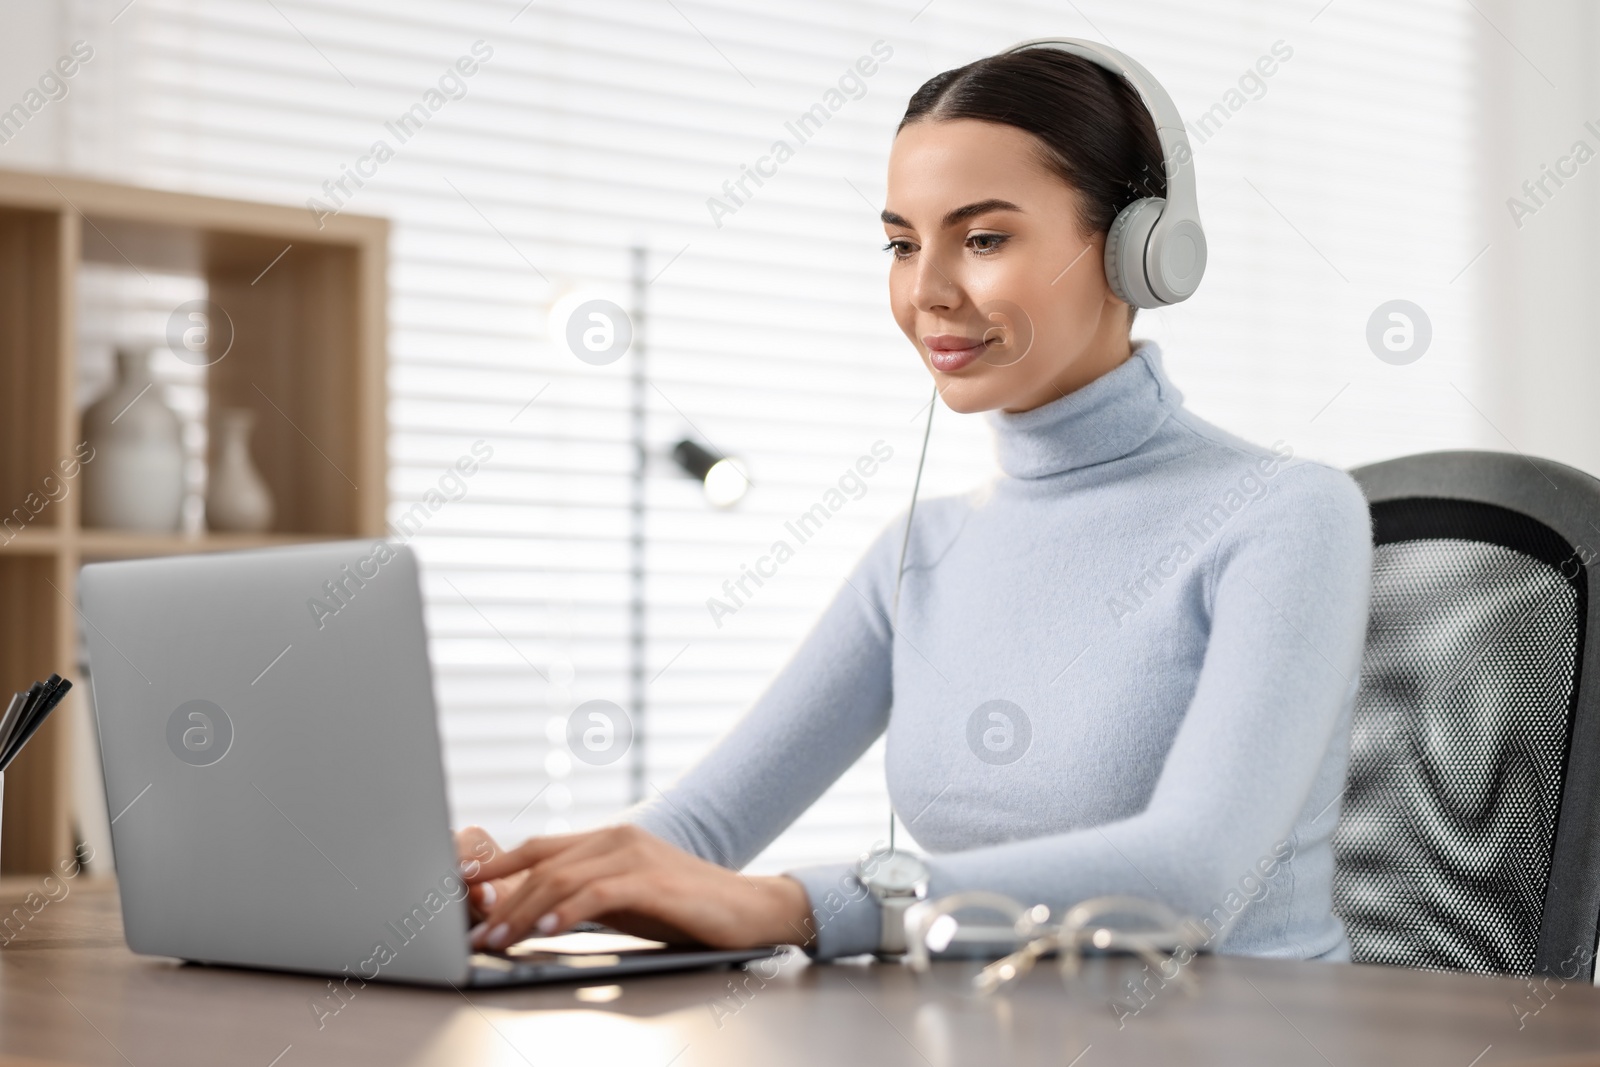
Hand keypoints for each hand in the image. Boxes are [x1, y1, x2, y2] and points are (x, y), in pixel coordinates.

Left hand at [460, 824, 814, 951]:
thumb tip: (532, 914)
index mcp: (608, 839)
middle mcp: (618, 839)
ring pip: (560, 877)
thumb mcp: (625, 900)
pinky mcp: (653, 880)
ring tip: (497, 939)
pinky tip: (544, 929)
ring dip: (521, 911)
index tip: (461, 893)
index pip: (539, 849)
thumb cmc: (686, 909)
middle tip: (475, 933)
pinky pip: (597, 893)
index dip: (496, 868)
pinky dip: (564, 911)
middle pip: (541, 864)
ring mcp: (635, 856)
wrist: (749, 909)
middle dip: (500, 901)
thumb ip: (584, 897)